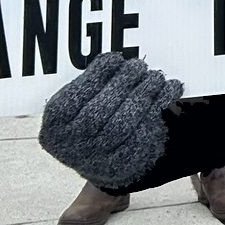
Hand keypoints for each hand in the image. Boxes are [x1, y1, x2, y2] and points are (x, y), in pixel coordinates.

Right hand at [39, 51, 182, 187]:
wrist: (104, 165)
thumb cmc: (91, 123)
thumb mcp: (80, 105)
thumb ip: (91, 86)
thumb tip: (115, 62)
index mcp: (55, 129)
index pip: (71, 101)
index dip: (95, 78)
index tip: (115, 59)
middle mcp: (72, 147)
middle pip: (97, 113)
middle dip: (121, 85)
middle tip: (139, 66)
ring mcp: (98, 161)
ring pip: (121, 125)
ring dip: (142, 95)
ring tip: (155, 77)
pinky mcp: (125, 165)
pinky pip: (144, 137)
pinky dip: (158, 110)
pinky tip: (169, 91)